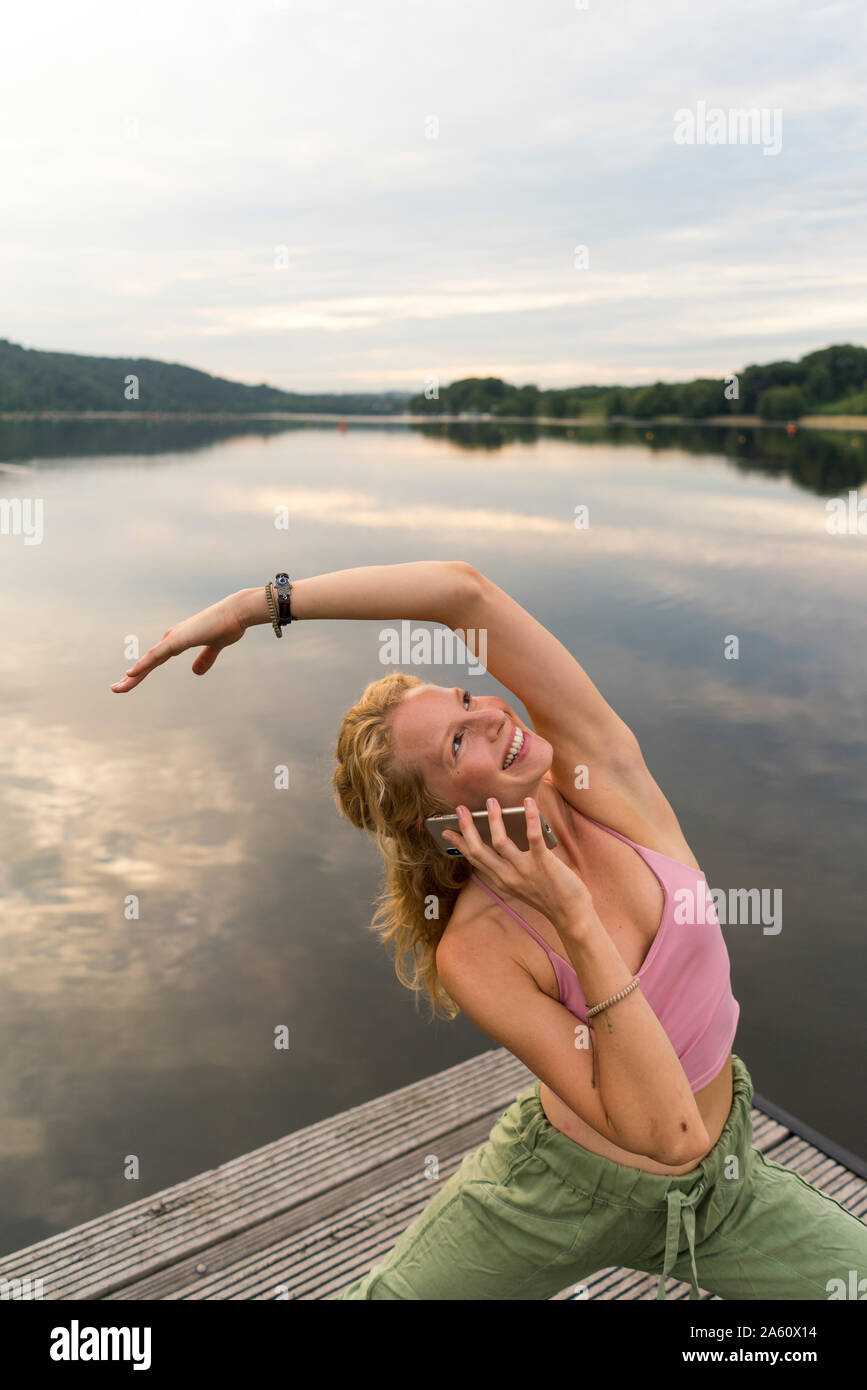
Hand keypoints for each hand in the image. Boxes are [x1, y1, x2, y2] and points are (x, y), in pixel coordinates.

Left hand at [110, 593, 248, 691]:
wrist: (237, 612)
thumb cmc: (228, 625)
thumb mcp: (215, 647)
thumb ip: (205, 658)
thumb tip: (195, 672)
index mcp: (178, 640)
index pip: (155, 660)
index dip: (142, 671)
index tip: (129, 680)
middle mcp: (171, 638)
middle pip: (147, 662)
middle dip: (131, 677)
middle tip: (115, 689)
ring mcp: (173, 639)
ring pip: (147, 661)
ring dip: (132, 676)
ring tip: (118, 688)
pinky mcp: (177, 640)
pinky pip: (155, 656)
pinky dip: (142, 665)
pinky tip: (130, 673)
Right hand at [443, 797, 596, 934]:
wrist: (571, 914)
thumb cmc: (550, 896)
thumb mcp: (521, 885)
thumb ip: (509, 867)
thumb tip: (501, 841)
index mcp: (501, 881)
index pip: (475, 859)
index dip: (459, 843)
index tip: (446, 829)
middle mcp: (508, 876)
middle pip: (479, 850)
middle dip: (467, 828)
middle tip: (461, 809)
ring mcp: (525, 870)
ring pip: (500, 842)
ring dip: (493, 820)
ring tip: (491, 802)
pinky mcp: (543, 863)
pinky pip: (533, 837)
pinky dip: (530, 818)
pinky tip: (528, 803)